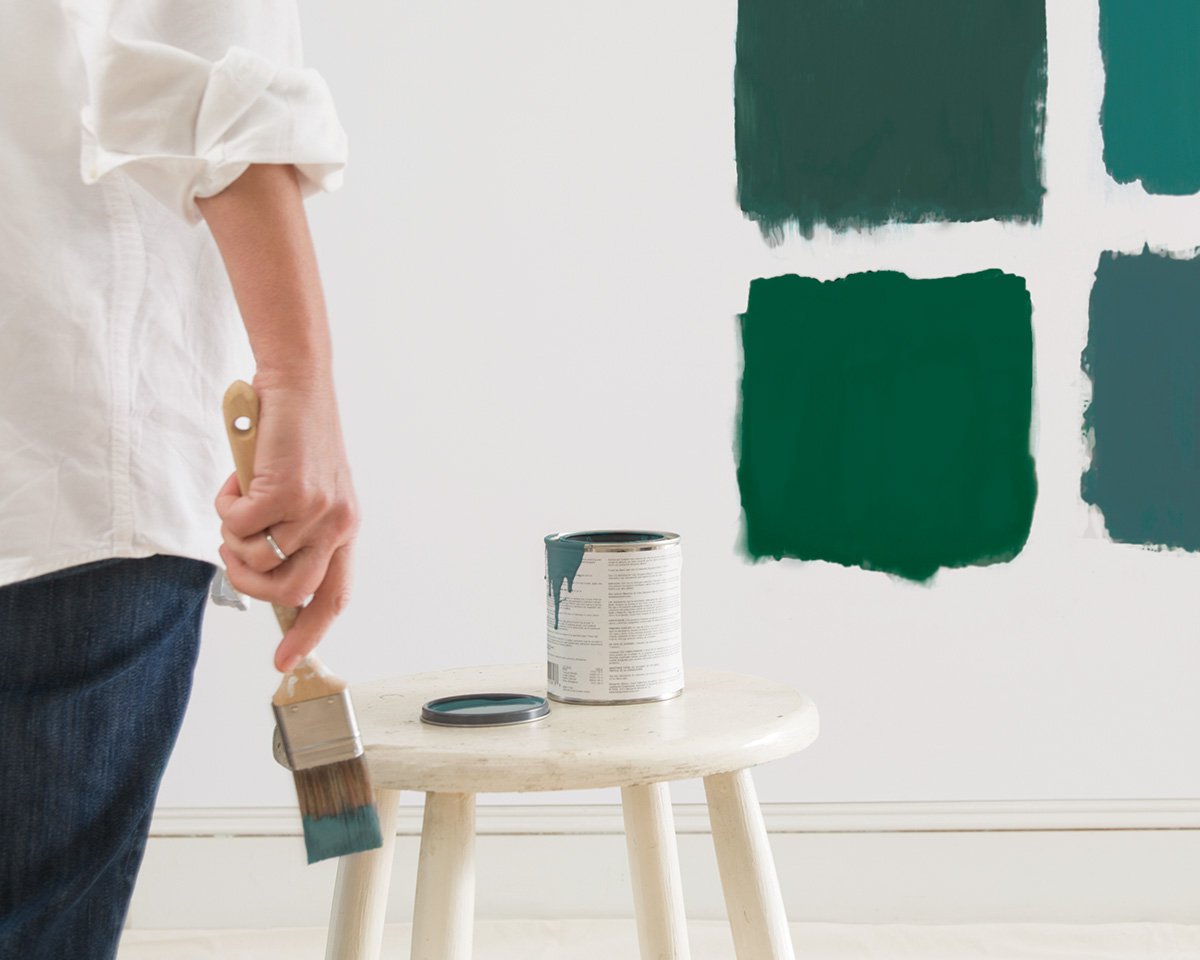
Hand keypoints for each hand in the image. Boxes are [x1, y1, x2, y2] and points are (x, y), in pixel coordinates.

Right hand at [214, 372, 358, 670]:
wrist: (296, 387)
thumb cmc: (292, 440)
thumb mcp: (303, 492)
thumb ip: (291, 531)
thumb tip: (259, 571)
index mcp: (345, 528)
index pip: (334, 596)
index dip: (309, 632)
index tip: (285, 662)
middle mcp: (338, 523)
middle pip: (290, 591)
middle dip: (248, 583)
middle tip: (232, 551)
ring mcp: (316, 509)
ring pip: (257, 558)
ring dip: (233, 537)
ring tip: (238, 504)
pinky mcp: (288, 490)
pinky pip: (238, 524)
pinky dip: (226, 506)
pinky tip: (239, 480)